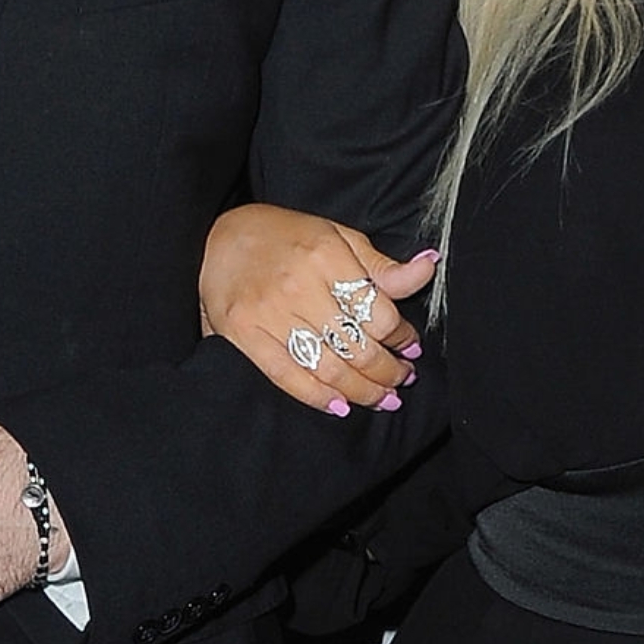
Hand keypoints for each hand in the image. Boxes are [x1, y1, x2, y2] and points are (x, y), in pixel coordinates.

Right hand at [198, 205, 437, 414]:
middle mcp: (298, 286)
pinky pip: (288, 377)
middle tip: (401, 378)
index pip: (378, 311)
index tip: (409, 344)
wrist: (215, 239)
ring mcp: (268, 314)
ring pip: (329, 367)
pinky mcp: (243, 336)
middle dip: (388, 370)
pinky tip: (341, 406)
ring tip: (382, 397)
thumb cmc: (283, 237)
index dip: (401, 335)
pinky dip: (319, 397)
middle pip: (357, 346)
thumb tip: (429, 266)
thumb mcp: (336, 237)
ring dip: (362, 390)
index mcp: (325, 256)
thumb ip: (380, 264)